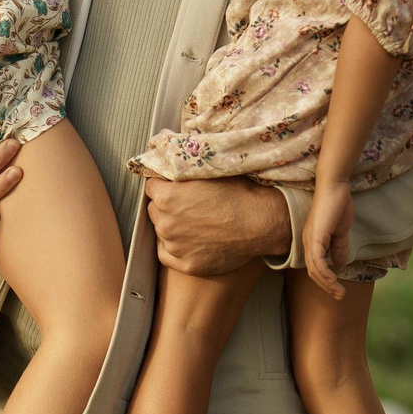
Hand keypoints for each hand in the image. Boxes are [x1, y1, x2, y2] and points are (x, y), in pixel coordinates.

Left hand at [144, 176, 288, 277]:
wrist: (261, 221)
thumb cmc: (238, 192)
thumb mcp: (207, 169)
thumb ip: (179, 165)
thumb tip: (161, 149)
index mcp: (166, 196)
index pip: (151, 187)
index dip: (164, 186)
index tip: (176, 187)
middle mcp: (165, 222)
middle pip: (154, 210)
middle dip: (166, 207)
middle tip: (189, 205)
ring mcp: (175, 246)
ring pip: (162, 232)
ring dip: (172, 227)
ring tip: (196, 223)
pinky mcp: (186, 264)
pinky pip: (166, 254)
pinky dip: (175, 248)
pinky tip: (191, 240)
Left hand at [301, 181, 352, 300]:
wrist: (334, 188)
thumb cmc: (337, 205)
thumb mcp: (341, 231)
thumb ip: (339, 247)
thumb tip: (340, 264)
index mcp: (312, 241)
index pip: (315, 267)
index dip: (325, 280)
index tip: (338, 290)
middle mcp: (307, 242)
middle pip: (313, 272)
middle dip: (326, 287)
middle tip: (340, 296)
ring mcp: (310, 240)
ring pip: (314, 270)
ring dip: (327, 284)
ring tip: (339, 293)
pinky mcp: (315, 237)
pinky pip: (317, 261)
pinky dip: (325, 274)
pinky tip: (334, 280)